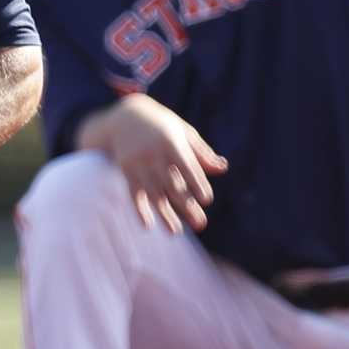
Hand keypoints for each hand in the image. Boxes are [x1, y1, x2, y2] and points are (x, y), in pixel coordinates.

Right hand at [80, 96, 228, 233]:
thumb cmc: (163, 125)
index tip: (206, 200)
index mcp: (172, 142)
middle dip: (186, 205)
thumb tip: (222, 169)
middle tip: (201, 225)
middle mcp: (154, 153)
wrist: (125, 116)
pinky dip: (139, 209)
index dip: (197, 183)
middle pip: (173, 184)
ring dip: (165, 214)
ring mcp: (139, 163)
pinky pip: (133, 193)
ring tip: (175, 232)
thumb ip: (202, 152)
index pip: (187, 166)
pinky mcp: (127, 170)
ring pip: (154, 193)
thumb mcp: (184, 132)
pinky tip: (148, 225)